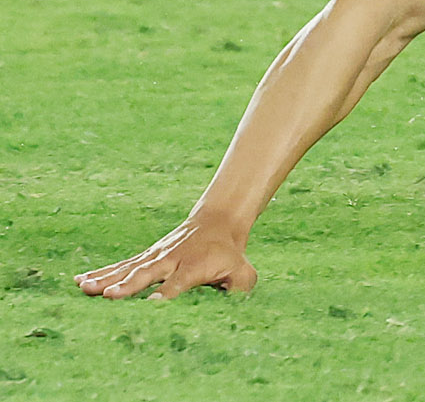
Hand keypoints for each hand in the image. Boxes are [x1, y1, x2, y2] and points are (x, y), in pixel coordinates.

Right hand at [75, 219, 256, 300]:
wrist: (217, 222)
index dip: (167, 293)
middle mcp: (171, 260)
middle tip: (108, 296)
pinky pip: (120, 265)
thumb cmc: (229, 254)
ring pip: (128, 268)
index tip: (152, 303)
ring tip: (84, 288)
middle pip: (147, 273)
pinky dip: (100, 272)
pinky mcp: (145, 256)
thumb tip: (235, 301)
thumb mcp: (243, 270)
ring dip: (106, 279)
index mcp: (195, 266)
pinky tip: (80, 280)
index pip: (179, 282)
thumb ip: (241, 287)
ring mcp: (155, 256)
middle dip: (128, 286)